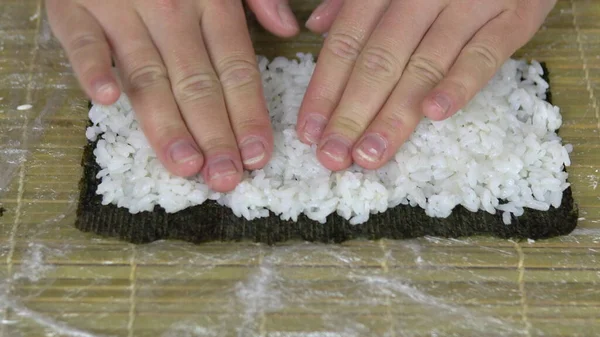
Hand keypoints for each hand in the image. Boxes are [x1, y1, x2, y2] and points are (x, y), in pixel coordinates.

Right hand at [46, 0, 298, 191]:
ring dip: (166, 122)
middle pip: (197, 82)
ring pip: (148, 75)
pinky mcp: (75, 8)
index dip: (249, 114)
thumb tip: (289, 29)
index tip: (259, 156)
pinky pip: (83, 42)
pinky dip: (91, 67)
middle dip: (214, 134)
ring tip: (185, 164)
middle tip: (226, 177)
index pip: (237, 68)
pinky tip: (106, 100)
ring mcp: (121, 9)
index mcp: (212, 2)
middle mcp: (172, 9)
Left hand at [298, 0, 555, 170]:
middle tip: (333, 157)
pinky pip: (483, 54)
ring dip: (393, 115)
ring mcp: (469, 1)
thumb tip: (316, 27)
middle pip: (378, 59)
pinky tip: (434, 115)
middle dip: (351, 114)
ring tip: (370, 154)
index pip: (346, 42)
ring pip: (423, 65)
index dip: (324, 90)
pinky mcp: (515, 14)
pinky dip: (459, 84)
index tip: (309, 132)